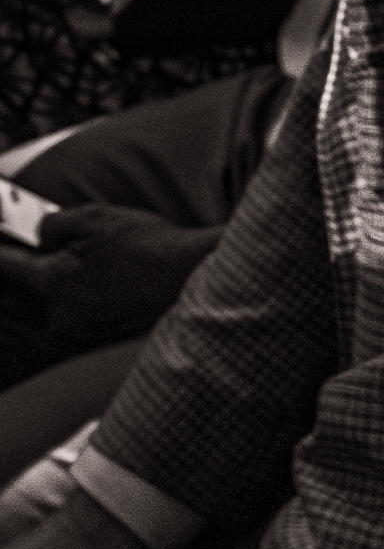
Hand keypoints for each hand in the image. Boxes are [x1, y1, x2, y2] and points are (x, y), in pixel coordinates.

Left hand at [0, 203, 222, 346]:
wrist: (199, 275)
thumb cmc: (151, 248)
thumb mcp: (94, 218)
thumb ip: (52, 224)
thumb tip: (40, 233)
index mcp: (51, 284)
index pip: (2, 265)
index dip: (1, 247)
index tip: (5, 236)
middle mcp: (61, 313)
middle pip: (31, 282)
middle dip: (39, 258)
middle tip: (61, 239)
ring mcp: (84, 326)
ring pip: (58, 294)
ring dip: (67, 275)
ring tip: (100, 255)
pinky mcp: (106, 330)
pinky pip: (82, 306)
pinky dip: (88, 290)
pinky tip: (116, 272)